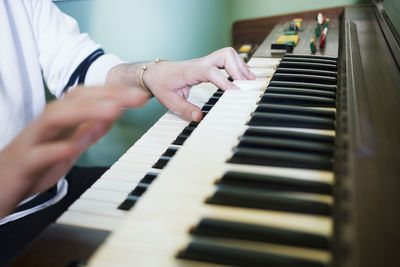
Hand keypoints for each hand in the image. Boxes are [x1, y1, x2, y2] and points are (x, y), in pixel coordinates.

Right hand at [0, 85, 147, 217]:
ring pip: (54, 118)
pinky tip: (74, 146)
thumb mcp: (67, 149)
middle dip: (107, 95)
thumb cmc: (33, 167)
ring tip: (113, 111)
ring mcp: (32, 143)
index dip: (113, 93)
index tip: (140, 95)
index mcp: (59, 122)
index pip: (85, 98)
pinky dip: (55, 149)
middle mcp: (46, 127)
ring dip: (85, 112)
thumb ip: (86, 132)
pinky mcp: (21, 165)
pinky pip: (37, 155)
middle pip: (73, 101)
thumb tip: (112, 115)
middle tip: (136, 96)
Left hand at [107, 47, 254, 121]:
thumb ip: (184, 109)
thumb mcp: (169, 100)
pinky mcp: (208, 64)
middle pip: (224, 55)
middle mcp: (200, 63)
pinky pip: (226, 60)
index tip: (235, 92)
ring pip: (228, 54)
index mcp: (191, 71)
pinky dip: (237, 66)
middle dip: (238, 67)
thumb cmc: (161, 84)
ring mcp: (205, 62)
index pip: (211, 72)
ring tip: (249, 80)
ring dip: (240, 66)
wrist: (154, 73)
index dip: (224, 81)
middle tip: (246, 83)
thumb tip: (199, 117)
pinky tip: (242, 77)